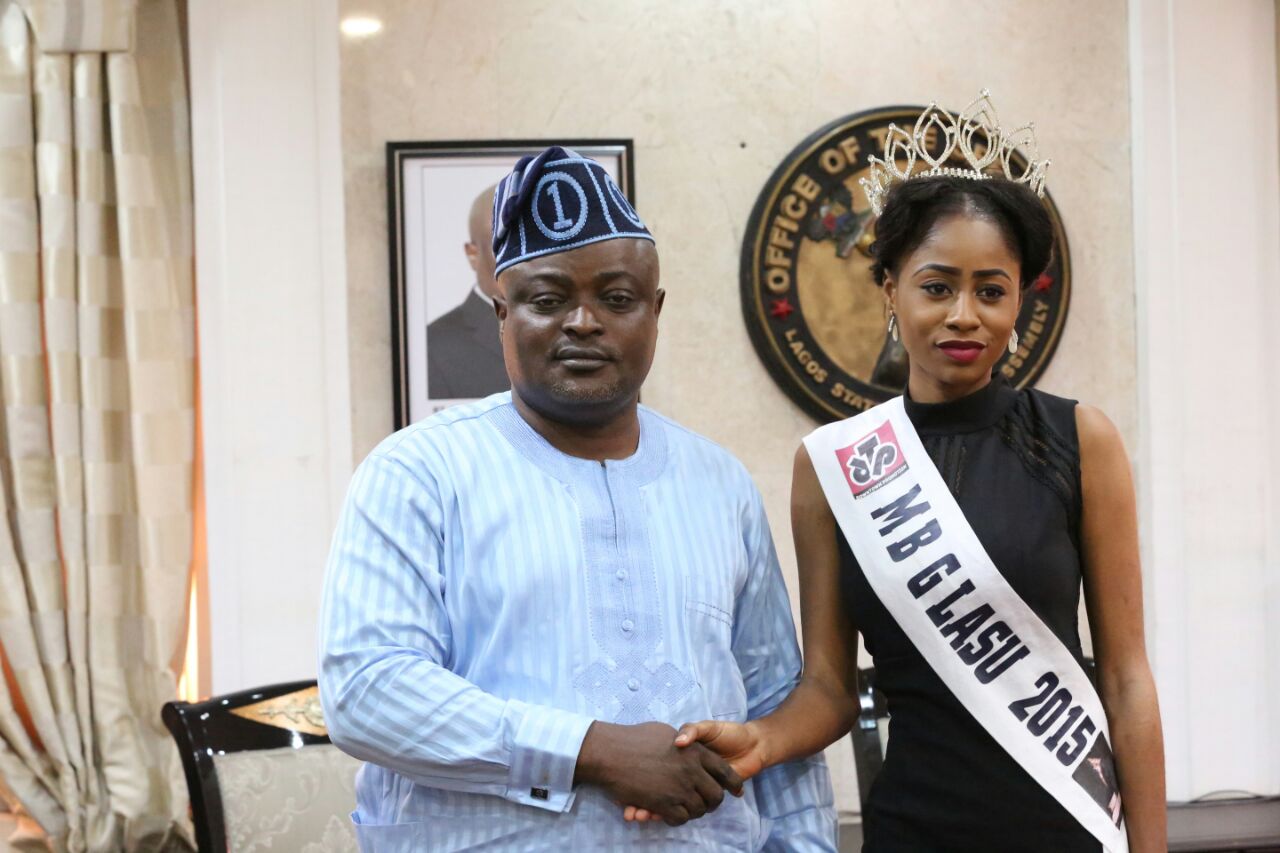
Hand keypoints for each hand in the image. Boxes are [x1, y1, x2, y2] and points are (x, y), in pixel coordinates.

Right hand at [575, 721, 742, 826]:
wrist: (611, 752)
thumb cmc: (635, 738)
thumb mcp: (666, 732)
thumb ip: (683, 741)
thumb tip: (687, 745)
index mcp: (696, 752)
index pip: (725, 772)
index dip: (733, 784)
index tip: (735, 791)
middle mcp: (692, 771)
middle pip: (716, 796)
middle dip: (713, 803)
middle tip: (705, 803)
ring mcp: (679, 789)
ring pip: (699, 810)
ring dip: (694, 811)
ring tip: (686, 807)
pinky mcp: (664, 804)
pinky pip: (681, 818)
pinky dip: (678, 818)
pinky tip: (670, 813)